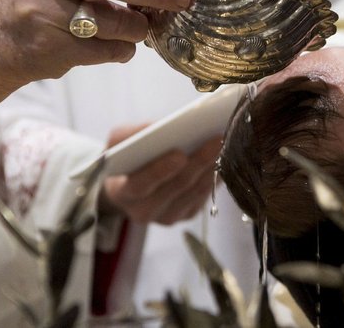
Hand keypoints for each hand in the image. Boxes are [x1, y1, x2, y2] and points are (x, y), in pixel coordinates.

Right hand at [100, 123, 221, 224]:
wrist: (130, 184)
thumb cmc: (125, 158)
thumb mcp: (118, 142)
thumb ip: (132, 134)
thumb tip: (161, 127)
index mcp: (122, 192)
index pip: (141, 185)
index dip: (161, 170)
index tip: (180, 154)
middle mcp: (144, 210)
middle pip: (177, 187)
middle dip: (198, 163)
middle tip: (215, 141)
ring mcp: (167, 216)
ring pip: (195, 191)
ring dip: (211, 167)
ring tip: (224, 144)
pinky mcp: (186, 215)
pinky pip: (204, 196)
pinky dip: (214, 176)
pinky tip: (223, 158)